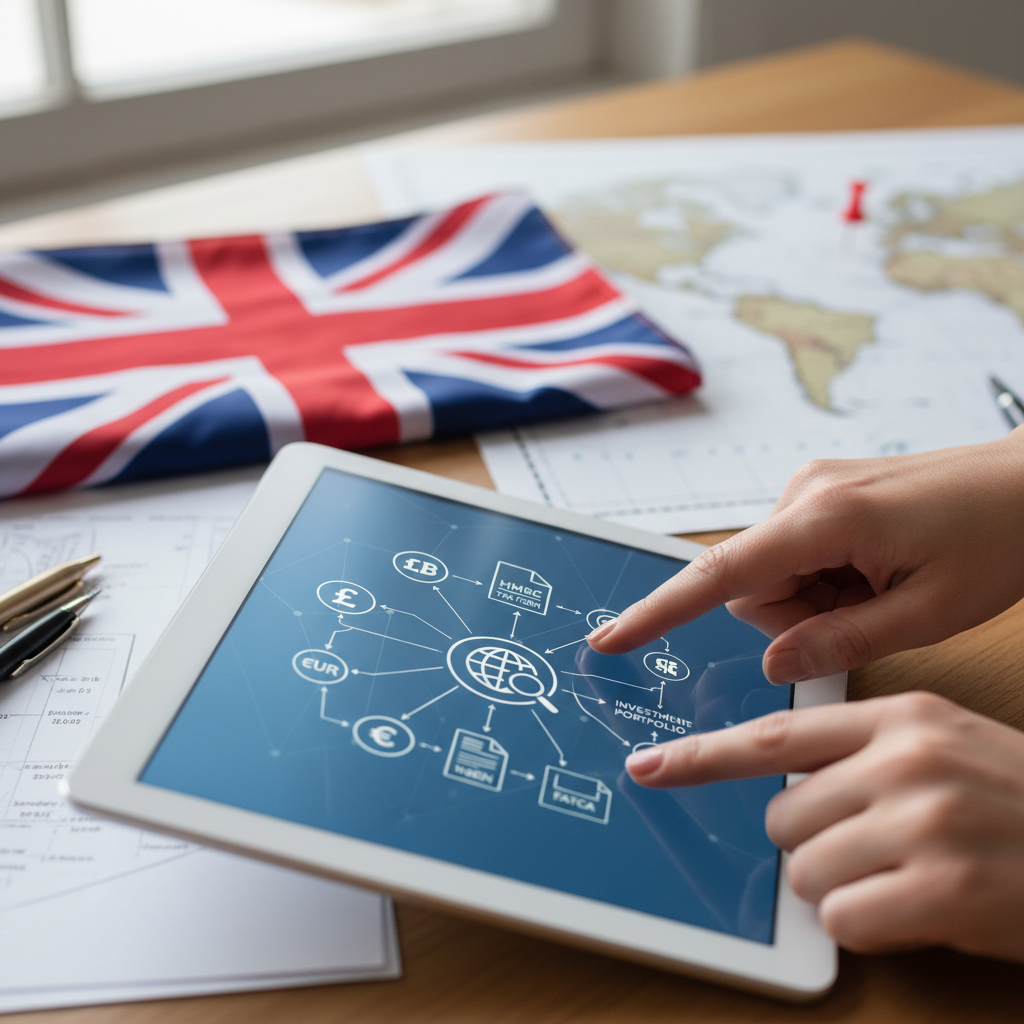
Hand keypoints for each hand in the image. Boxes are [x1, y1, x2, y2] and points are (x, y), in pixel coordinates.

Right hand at [588, 432, 1023, 681]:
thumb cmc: (1000, 535)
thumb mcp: (929, 612)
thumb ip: (840, 640)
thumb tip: (772, 661)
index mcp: (824, 518)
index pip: (719, 574)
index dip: (660, 612)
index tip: (614, 639)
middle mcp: (803, 493)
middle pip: (752, 585)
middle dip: (799, 616)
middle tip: (872, 610)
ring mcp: (811, 489)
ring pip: (774, 575)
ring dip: (819, 599)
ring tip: (884, 587)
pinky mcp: (822, 494)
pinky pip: (797, 556)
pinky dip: (828, 579)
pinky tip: (879, 570)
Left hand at [625, 693, 1023, 961]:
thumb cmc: (1019, 807)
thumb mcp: (945, 748)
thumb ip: (861, 755)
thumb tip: (785, 790)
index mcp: (901, 719)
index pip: (774, 737)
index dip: (702, 755)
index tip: (650, 766)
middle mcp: (906, 760)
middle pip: (782, 818)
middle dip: (812, 846)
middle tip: (875, 851)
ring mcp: (924, 823)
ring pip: (804, 871)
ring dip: (842, 888)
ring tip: (904, 878)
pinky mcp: (943, 891)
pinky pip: (841, 918)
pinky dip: (867, 925)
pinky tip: (918, 911)